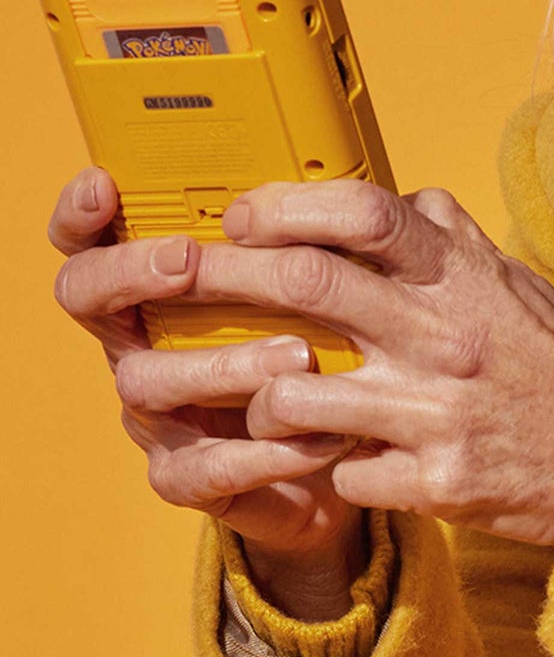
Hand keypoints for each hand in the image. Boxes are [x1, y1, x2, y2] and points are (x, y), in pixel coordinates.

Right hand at [49, 167, 365, 607]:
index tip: (104, 184)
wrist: (354, 451)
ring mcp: (158, 414)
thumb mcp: (332, 283)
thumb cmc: (335, 346)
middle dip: (129, 273)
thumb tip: (367, 178)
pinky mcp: (190, 478)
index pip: (95, 239)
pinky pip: (206, 469)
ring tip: (300, 355)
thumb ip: (324, 237)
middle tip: (188, 260)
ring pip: (146, 382)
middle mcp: (142, 343)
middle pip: (87, 298)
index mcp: (164, 287)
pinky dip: (267, 452)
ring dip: (223, 364)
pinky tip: (319, 435)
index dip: (82, 215)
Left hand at [192, 179, 553, 556]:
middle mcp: (445, 337)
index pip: (364, 214)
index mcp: (465, 279)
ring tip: (258, 399)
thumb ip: (454, 245)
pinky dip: (329, 467)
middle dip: (222, 276)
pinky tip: (342, 463)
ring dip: (257, 396)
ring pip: (294, 395)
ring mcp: (436, 414)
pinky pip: (341, 474)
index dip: (286, 207)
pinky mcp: (435, 483)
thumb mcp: (519, 287)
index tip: (243, 218)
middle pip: (306, 286)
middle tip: (176, 278)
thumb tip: (401, 202)